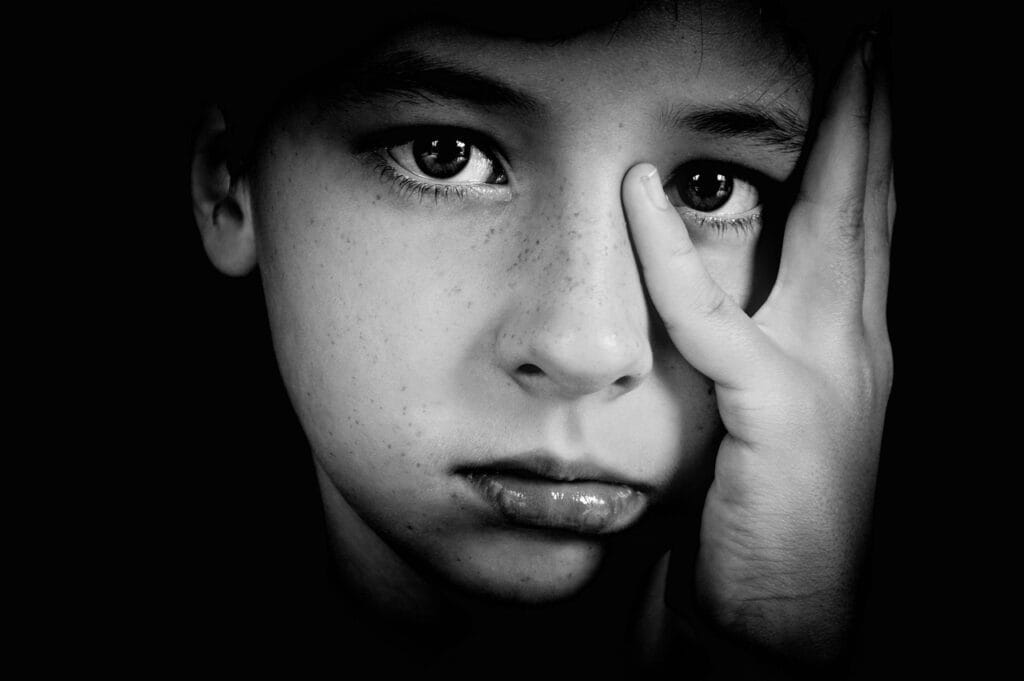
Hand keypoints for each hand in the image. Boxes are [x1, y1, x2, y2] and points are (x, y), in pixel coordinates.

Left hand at [623, 34, 892, 662]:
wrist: (776, 622)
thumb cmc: (757, 524)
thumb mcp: (761, 425)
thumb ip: (748, 357)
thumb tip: (710, 298)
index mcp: (847, 354)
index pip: (863, 233)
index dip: (868, 158)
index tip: (867, 88)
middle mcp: (853, 353)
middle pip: (867, 213)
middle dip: (874, 125)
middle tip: (879, 47)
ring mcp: (827, 379)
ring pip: (830, 236)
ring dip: (837, 147)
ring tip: (847, 72)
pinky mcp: (777, 414)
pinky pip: (709, 317)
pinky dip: (668, 252)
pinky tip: (639, 190)